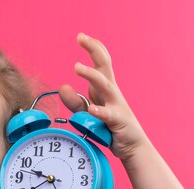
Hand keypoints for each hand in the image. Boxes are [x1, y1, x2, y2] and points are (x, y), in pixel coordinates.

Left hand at [58, 33, 149, 161]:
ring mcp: (116, 106)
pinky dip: (99, 111)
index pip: (100, 63)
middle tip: (80, 37)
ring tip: (76, 67)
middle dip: (93, 50)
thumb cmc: (110, 127)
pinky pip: (107, 115)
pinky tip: (91, 109)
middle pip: (104, 66)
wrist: (131, 146)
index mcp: (104, 88)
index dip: (92, 48)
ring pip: (104, 85)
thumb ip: (75, 102)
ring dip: (91, 75)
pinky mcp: (117, 122)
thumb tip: (62, 87)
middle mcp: (111, 93)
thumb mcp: (88, 113)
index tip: (81, 36)